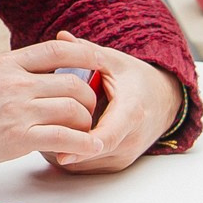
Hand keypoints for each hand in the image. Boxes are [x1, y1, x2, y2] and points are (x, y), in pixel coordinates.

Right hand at [0, 37, 176, 174]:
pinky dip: (84, 144)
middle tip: (87, 110)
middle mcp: (15, 83)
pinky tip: (90, 148)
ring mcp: (18, 110)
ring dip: (86, 123)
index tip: (99, 60)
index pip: (56, 51)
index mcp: (4, 63)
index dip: (85, 54)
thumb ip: (5, 73)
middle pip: (73, 84)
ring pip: (74, 110)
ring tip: (83, 132)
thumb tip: (26, 74)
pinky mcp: (18, 138)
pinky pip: (65, 138)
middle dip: (88, 98)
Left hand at [41, 33, 187, 174]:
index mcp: (132, 112)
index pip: (107, 136)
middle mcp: (130, 139)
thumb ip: (87, 52)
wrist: (164, 102)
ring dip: (64, 149)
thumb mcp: (114, 62)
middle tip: (38, 128)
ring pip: (87, 162)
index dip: (83, 146)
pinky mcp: (117, 164)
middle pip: (91, 152)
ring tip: (45, 128)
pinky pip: (89, 165)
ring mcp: (124, 156)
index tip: (60, 151)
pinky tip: (59, 136)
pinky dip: (73, 153)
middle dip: (63, 142)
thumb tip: (62, 37)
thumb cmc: (136, 80)